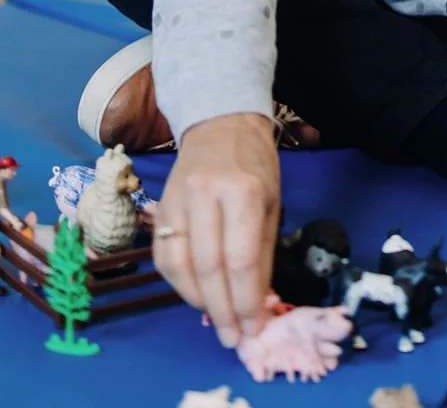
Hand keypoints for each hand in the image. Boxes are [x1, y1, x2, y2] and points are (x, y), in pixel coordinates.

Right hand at [152, 112, 278, 348]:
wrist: (220, 124)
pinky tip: (196, 295)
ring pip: (180, 267)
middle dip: (222, 310)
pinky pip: (164, 257)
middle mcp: (205, 195)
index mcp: (242, 191)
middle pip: (208, 268)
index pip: (240, 260)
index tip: (253, 329)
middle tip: (232, 337)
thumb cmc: (254, 164)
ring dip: (198, 302)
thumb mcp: (271, 203)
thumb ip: (262, 254)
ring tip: (216, 320)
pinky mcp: (159, 208)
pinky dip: (179, 283)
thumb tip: (257, 304)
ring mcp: (177, 200)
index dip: (245, 301)